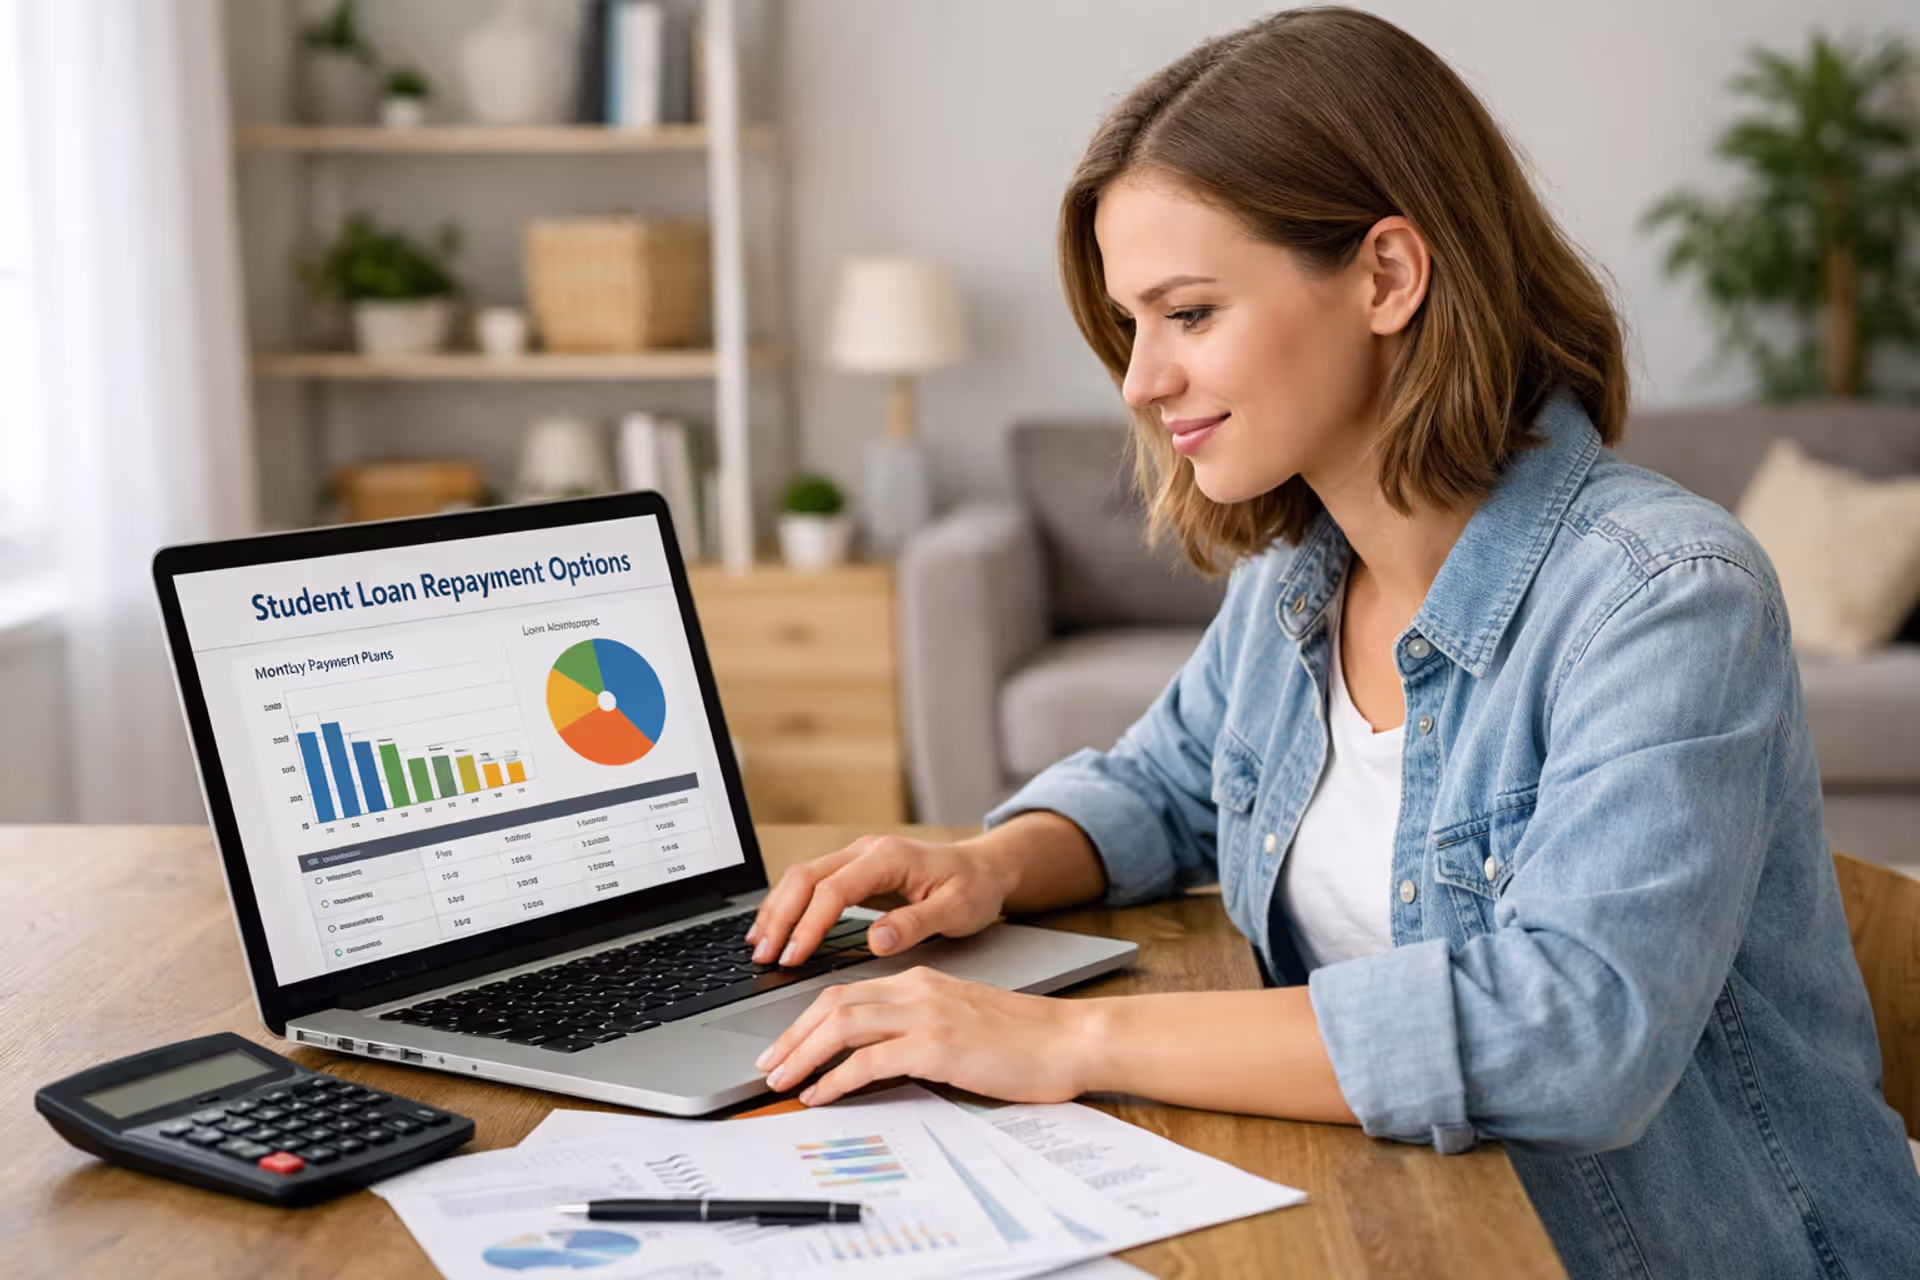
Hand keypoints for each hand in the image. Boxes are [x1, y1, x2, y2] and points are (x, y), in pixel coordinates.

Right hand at [746, 834, 1015, 966]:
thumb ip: (916, 923)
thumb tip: (876, 940)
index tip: (793, 957)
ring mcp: (858, 857)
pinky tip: (777, 927)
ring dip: (778, 910)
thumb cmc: (974, 888)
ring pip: (802, 876)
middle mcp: (867, 851)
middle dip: (780, 917)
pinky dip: (789, 905)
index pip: (833, 890)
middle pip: (806, 877)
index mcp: (889, 857)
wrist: (985, 868)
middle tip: (763, 955)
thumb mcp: (958, 909)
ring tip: (759, 945)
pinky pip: (812, 883)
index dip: (809, 925)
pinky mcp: (855, 870)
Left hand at [754, 966, 1095, 1105]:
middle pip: (833, 1003)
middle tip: (768, 1063)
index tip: (785, 1043)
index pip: (847, 991)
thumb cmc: (1024, 1039)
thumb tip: (878, 1056)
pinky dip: (837, 1077)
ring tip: (782, 1080)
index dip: (807, 1017)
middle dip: (792, 1035)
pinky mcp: (937, 1045)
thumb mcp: (961, 1020)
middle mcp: (917, 989)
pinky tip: (823, 1095)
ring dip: (803, 1054)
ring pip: (842, 1024)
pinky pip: (870, 1059)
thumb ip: (919, 1027)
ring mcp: (926, 1015)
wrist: (1069, 1039)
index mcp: (921, 980)